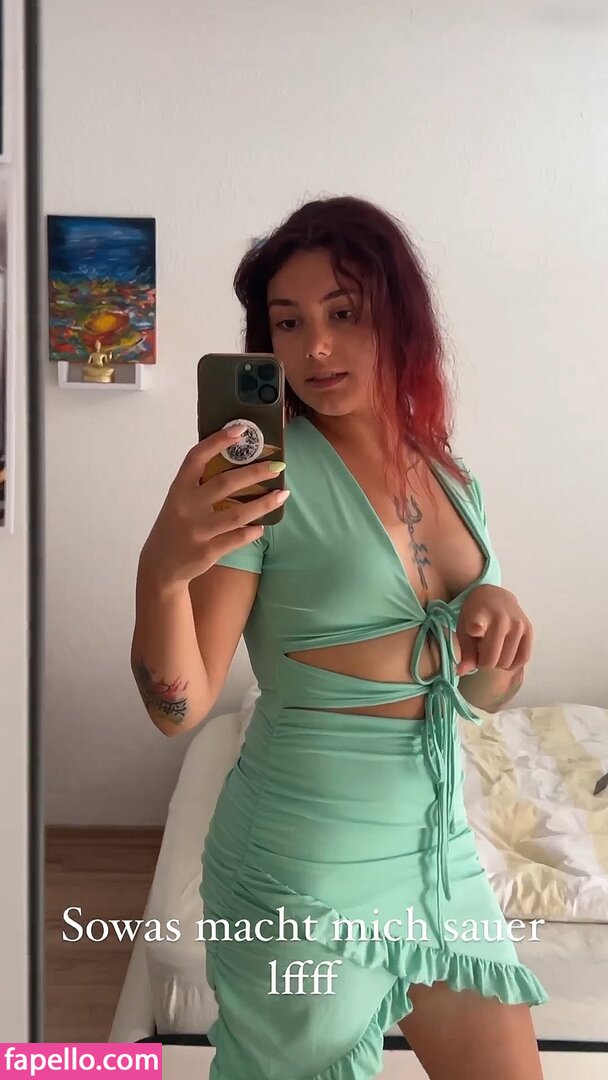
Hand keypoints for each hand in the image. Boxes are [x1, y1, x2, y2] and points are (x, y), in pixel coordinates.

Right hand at [139, 425, 288, 587]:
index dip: (218, 441)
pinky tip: (262, 526)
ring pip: (238, 513)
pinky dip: (254, 531)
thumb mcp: (179, 500)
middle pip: (226, 483)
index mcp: (179, 488)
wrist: (161, 564)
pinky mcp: (207, 550)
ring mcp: (197, 530)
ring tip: (282, 495)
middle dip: (256, 472)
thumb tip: (237, 460)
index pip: (197, 457)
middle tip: (278, 466)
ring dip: (265, 503)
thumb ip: (200, 483)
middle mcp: (186, 506)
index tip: (241, 429)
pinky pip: (238, 538)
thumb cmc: (176, 525)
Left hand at [455, 584, 532, 676]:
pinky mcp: (529, 629)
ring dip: (497, 663)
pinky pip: (523, 658)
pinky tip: (504, 655)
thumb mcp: (463, 629)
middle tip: (480, 653)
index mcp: (480, 615)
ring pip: (507, 663)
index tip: (475, 630)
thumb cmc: (475, 615)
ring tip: (492, 650)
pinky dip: (512, 664)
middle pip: (492, 660)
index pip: (478, 624)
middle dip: (483, 662)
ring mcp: (518, 624)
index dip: (476, 629)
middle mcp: (502, 619)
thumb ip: (464, 651)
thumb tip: (461, 672)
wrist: (494, 596)